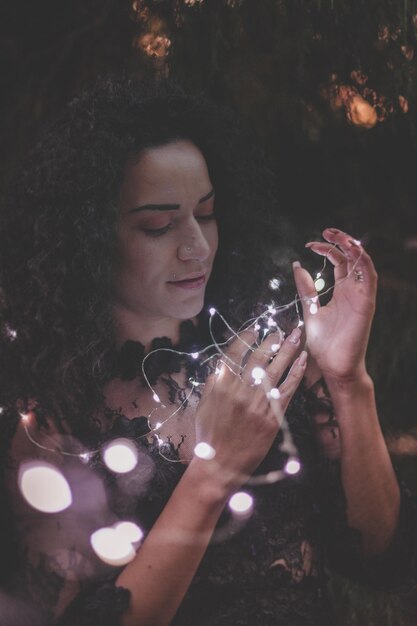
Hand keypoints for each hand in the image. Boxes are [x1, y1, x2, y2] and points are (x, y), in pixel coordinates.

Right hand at [194, 327, 306, 491]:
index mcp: (221, 385)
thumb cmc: (209, 435)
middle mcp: (240, 391)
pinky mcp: (272, 417)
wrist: (220, 464)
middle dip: (271, 341)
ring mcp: (258, 404)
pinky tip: (303, 360)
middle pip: (259, 358)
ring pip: (276, 369)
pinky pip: (288, 389)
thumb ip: (214, 382)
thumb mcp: (204, 404)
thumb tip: (224, 362)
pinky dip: (296, 373)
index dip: (246, 339)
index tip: (254, 331)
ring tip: (295, 335)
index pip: (236, 354)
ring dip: (287, 350)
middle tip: (280, 330)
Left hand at [293, 227, 376, 381]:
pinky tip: (354, 251)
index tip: (308, 245)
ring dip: (354, 247)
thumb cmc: (324, 344)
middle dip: (341, 241)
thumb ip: (306, 289)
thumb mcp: (310, 309)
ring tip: (340, 235)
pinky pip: (369, 279)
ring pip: (363, 264)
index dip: (326, 249)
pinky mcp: (366, 304)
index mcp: (341, 292)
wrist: (333, 367)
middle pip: (352, 258)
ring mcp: (361, 297)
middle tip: (326, 231)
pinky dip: (364, 263)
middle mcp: (353, 292)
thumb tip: (297, 266)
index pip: (339, 262)